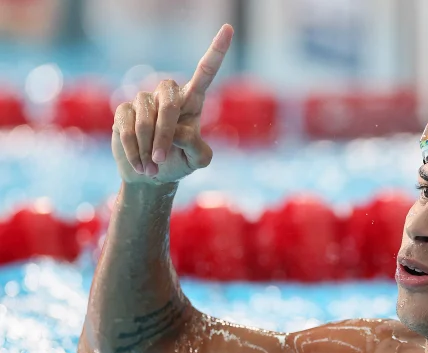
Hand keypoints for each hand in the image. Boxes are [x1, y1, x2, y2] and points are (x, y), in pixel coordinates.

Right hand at [111, 24, 233, 184]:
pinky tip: (140, 165)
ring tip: (152, 167)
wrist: (150, 175)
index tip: (228, 29)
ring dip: (148, 146)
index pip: (205, 73)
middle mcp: (169, 96)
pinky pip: (127, 126)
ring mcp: (145, 101)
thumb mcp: (197, 160)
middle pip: (169, 101)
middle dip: (165, 133)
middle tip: (161, 158)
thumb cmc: (179, 163)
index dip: (216, 51)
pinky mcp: (124, 111)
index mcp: (193, 102)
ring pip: (146, 117)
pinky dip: (133, 149)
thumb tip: (179, 134)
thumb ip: (197, 148)